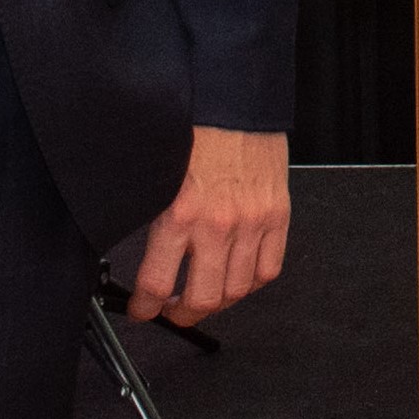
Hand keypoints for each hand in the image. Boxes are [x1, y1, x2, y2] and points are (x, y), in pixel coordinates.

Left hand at [124, 127, 289, 325]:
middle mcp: (217, 225)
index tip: (141, 309)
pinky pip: (268, 270)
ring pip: (237, 291)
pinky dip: (252, 283)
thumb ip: (155, 220)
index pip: (156, 283)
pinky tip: (237, 278)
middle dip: (182, 314)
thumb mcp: (158, 178)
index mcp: (179, 214)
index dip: (144, 306)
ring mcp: (252, 224)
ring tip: (204, 297)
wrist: (235, 103)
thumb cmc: (195, 133)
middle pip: (202, 299)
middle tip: (172, 311)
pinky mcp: (277, 217)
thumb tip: (145, 255)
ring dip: (217, 302)